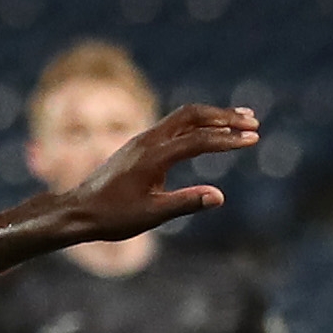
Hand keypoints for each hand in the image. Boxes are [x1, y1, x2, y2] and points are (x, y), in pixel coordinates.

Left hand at [56, 104, 260, 243]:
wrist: (79, 211)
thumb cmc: (113, 217)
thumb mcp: (152, 215)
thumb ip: (186, 203)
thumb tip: (219, 196)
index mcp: (154, 156)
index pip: (199, 140)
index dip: (229, 139)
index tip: (253, 138)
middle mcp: (148, 141)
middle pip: (193, 115)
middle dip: (224, 116)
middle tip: (252, 121)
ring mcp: (143, 140)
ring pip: (183, 117)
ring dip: (211, 115)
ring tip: (239, 119)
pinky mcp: (140, 144)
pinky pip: (174, 124)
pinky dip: (196, 123)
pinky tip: (208, 130)